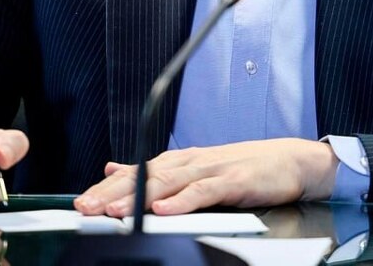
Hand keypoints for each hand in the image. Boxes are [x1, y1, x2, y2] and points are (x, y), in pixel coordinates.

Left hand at [73, 138, 337, 216]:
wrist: (290, 160)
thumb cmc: (244, 168)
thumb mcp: (197, 168)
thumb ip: (157, 172)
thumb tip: (115, 169)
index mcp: (180, 160)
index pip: (136, 172)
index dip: (107, 187)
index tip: (82, 202)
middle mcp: (190, 161)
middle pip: (144, 176)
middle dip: (112, 193)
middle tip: (86, 208)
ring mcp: (211, 169)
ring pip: (167, 182)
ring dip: (137, 197)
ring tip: (113, 211)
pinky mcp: (232, 180)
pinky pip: (203, 191)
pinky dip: (182, 200)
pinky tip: (164, 210)